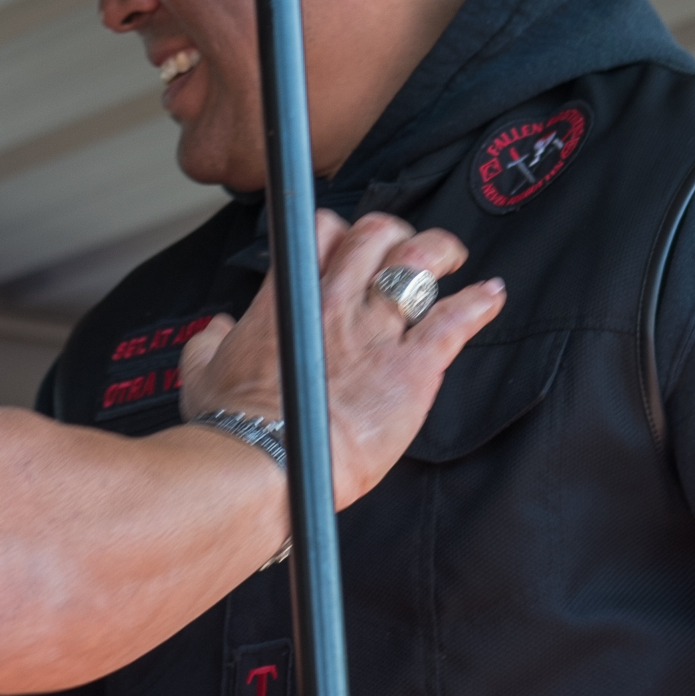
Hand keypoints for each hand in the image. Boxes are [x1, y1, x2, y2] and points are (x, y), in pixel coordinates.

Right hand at [176, 210, 502, 506]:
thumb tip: (215, 331)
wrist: (264, 464)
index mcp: (290, 299)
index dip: (338, 232)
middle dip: (393, 233)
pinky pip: (455, 321)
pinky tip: (491, 297)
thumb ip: (210, 343)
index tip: (347, 243)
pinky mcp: (412, 368)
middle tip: (403, 245)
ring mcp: (377, 331)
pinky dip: (479, 304)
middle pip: (376, 235)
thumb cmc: (232, 428)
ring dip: (441, 251)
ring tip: (452, 255)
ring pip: (420, 264)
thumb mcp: (202, 374)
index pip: (321, 233)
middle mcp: (337, 303)